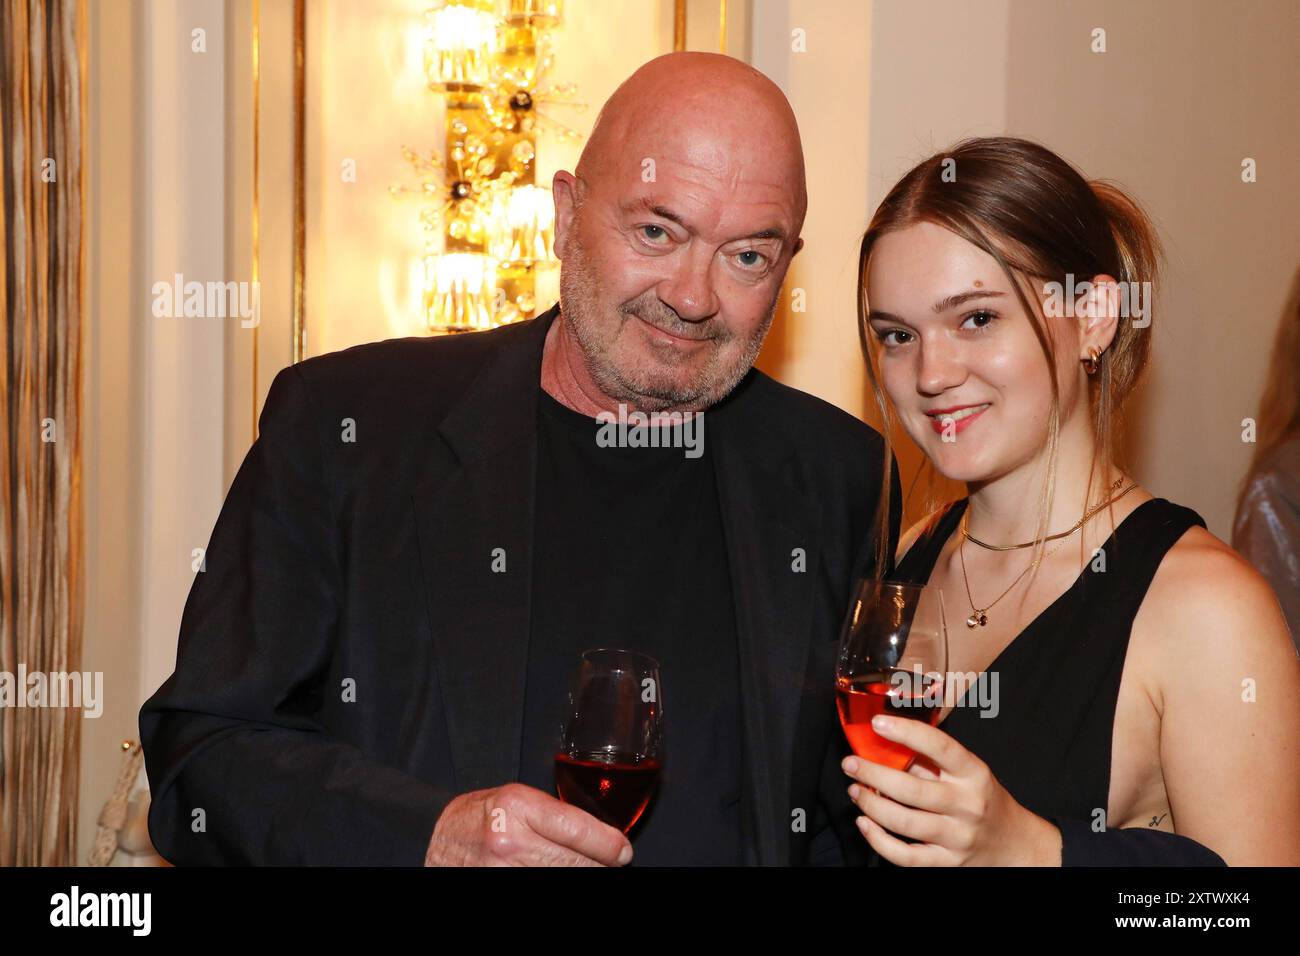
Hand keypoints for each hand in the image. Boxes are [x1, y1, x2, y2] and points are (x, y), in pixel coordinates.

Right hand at [424, 783, 633, 866]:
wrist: (434, 836)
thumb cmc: (480, 815)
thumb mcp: (517, 799)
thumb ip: (557, 814)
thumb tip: (605, 837)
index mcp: (518, 805)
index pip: (580, 830)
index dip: (609, 845)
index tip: (622, 852)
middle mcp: (509, 840)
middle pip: (577, 863)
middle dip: (599, 866)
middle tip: (609, 864)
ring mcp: (501, 871)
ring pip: (563, 878)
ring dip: (580, 874)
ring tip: (585, 868)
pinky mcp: (497, 887)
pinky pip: (544, 888)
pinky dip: (556, 882)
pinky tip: (560, 874)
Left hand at [841, 715, 1061, 865]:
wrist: (1011, 843)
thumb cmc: (981, 798)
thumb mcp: (965, 771)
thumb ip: (929, 759)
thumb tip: (884, 742)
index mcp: (973, 774)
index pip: (941, 747)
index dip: (907, 732)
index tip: (878, 723)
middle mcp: (968, 805)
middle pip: (913, 790)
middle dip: (873, 774)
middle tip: (850, 764)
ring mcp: (958, 837)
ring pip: (904, 823)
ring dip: (871, 805)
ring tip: (855, 790)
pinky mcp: (946, 862)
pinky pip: (905, 856)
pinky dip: (878, 840)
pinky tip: (864, 823)